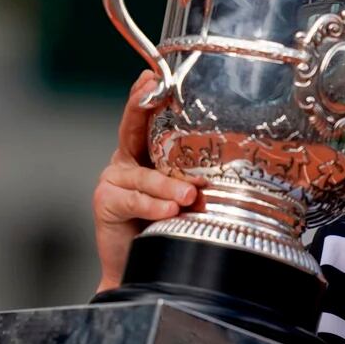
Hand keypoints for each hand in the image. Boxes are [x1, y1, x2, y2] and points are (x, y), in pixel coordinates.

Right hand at [92, 70, 200, 292]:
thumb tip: (238, 167)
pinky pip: (132, 199)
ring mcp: (115, 178)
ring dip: (167, 184)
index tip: (155, 75)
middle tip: (156, 91)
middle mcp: (129, 159)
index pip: (148, 117)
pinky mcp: (106, 201)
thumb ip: (201, 178)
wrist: (144, 268)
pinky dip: (152, 204)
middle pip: (132, 127)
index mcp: (149, 151)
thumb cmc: (174, 226)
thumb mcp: (192, 194)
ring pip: (143, 174)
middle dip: (141, 105)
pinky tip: (169, 209)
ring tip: (188, 195)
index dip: (148, 94)